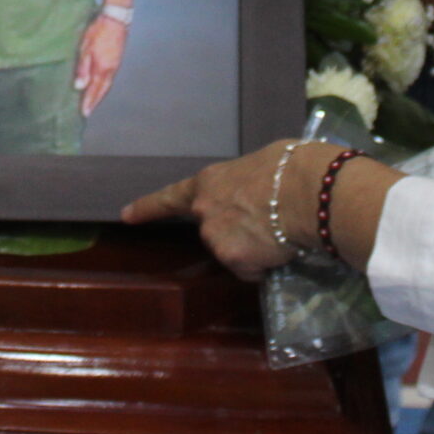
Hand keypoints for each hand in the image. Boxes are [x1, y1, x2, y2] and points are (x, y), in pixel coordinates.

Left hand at [73, 14, 127, 115]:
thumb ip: (83, 68)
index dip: (89, 102)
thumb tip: (79, 86)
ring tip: (93, 100)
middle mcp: (111, 69)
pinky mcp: (117, 58)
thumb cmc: (98, 31)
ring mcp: (115, 64)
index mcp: (102, 68)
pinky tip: (101, 83)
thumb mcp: (86, 48)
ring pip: (107, 84)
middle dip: (95, 100)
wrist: (115, 18)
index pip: (94, 90)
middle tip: (88, 110)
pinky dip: (104, 84)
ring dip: (100, 93)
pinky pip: (110, 76)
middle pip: (102, 90)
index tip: (84, 113)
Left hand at [122, 139, 319, 281]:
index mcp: (209, 182)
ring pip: (234, 251)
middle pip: (214, 230)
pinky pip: (251, 269)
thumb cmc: (289, 167)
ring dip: (252, 248)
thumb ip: (245, 183)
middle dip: (235, 231)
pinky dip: (265, 264)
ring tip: (281, 230)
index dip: (147, 207)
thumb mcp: (261, 164)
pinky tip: (281, 247)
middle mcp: (205, 211)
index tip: (125, 215)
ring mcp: (217, 238)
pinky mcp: (234, 261)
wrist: (308, 192)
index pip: (170, 198)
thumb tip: (257, 191)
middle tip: (267, 221)